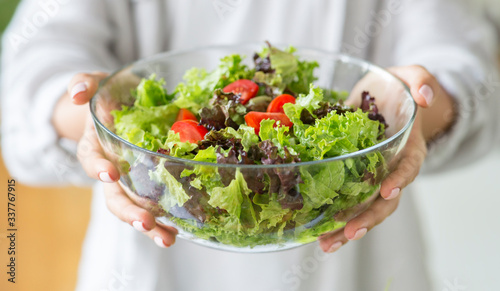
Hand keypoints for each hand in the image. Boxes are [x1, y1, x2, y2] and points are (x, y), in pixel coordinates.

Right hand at [62, 72, 177, 247]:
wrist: (122, 109)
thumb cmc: (110, 96)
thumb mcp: (97, 83)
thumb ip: (85, 82)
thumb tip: (78, 93)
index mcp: (95, 147)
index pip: (91, 159)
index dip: (98, 168)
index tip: (111, 174)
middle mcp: (111, 170)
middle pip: (114, 197)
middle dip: (128, 211)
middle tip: (145, 223)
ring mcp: (130, 182)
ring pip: (134, 209)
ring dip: (150, 227)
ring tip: (168, 239)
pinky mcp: (148, 187)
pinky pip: (155, 207)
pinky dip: (166, 220)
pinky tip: (180, 231)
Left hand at [318, 65, 455, 252]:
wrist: (383, 98)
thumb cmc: (397, 89)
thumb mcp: (410, 76)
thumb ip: (420, 80)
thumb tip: (425, 96)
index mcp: (408, 149)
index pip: (408, 167)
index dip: (400, 178)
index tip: (388, 189)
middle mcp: (392, 169)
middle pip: (385, 201)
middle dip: (369, 218)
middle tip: (350, 232)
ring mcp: (371, 178)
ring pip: (364, 209)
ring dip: (347, 228)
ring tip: (326, 244)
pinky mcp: (351, 178)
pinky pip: (344, 201)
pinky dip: (332, 218)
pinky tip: (315, 232)